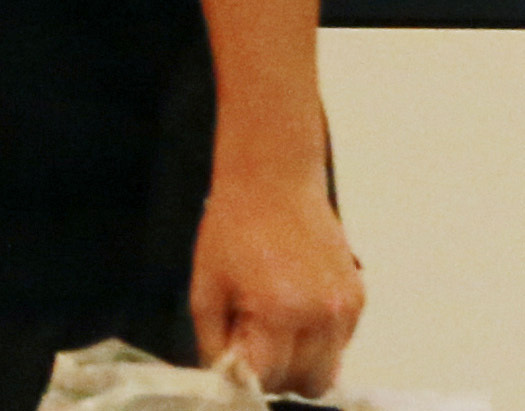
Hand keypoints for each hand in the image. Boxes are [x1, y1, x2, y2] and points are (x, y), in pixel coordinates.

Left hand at [192, 164, 360, 397]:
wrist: (272, 182)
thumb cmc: (232, 230)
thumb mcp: (206, 286)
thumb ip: (215, 340)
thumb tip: (225, 378)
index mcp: (279, 314)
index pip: (268, 379)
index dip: (245, 376)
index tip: (232, 358)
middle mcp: (322, 318)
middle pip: (305, 384)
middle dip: (276, 374)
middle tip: (252, 341)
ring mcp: (346, 311)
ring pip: (328, 371)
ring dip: (300, 361)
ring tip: (272, 322)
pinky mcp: (359, 300)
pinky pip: (340, 345)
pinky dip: (318, 341)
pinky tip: (293, 307)